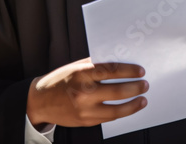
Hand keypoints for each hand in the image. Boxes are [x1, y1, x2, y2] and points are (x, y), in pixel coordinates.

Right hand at [27, 57, 147, 127]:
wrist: (40, 101)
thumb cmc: (59, 80)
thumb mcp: (75, 67)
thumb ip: (95, 66)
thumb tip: (120, 63)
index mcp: (81, 74)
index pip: (111, 71)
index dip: (129, 71)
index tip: (140, 71)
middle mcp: (83, 92)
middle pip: (117, 91)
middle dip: (135, 88)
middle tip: (145, 84)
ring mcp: (85, 109)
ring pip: (116, 110)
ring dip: (133, 104)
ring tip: (143, 99)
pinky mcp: (86, 121)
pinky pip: (109, 118)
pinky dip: (122, 113)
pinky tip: (129, 108)